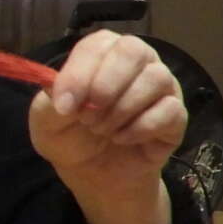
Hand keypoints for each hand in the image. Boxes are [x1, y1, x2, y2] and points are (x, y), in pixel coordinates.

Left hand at [30, 30, 186, 223]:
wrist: (97, 179)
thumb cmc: (69, 141)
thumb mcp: (45, 124)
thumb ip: (48, 103)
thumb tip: (64, 97)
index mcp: (97, 55)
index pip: (97, 44)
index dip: (82, 71)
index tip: (67, 105)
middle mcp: (133, 62)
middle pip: (132, 53)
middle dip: (104, 90)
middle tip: (89, 120)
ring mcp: (160, 87)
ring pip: (154, 82)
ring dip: (121, 115)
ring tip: (106, 134)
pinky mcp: (177, 116)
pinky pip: (169, 113)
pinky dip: (142, 130)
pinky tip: (128, 142)